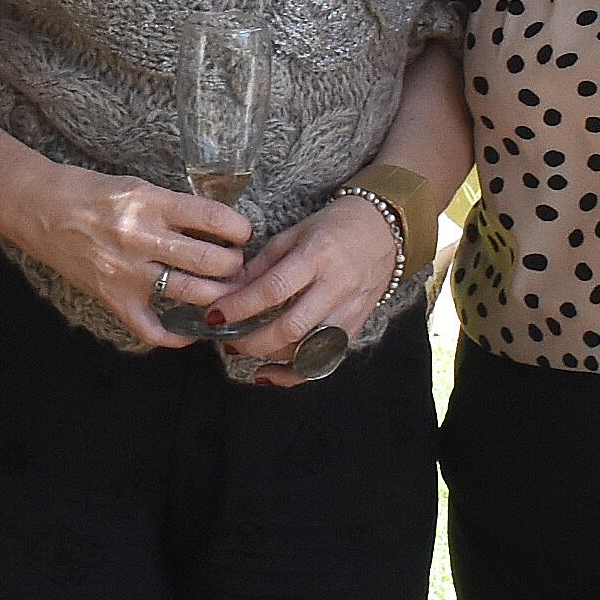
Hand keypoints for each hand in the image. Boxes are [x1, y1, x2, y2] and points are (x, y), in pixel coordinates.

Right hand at [12, 166, 255, 348]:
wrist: (40, 209)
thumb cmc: (91, 193)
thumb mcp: (139, 187)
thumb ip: (175, 208)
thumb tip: (218, 227)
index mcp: (151, 204)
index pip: (213, 219)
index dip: (239, 229)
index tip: (243, 233)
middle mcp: (141, 239)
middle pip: (210, 261)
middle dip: (235, 265)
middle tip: (238, 264)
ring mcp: (127, 273)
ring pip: (192, 294)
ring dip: (219, 295)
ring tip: (225, 290)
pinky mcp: (114, 298)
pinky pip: (153, 330)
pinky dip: (178, 336)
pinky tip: (192, 330)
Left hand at [213, 193, 406, 381]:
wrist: (385, 230)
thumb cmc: (335, 228)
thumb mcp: (293, 234)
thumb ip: (260, 266)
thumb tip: (227, 293)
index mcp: (318, 255)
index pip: (274, 289)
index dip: (240, 306)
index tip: (215, 315)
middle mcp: (337, 286)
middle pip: (291, 327)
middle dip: (252, 341)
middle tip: (227, 339)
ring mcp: (350, 311)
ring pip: (307, 350)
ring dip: (270, 356)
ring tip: (243, 349)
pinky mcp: (357, 327)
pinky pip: (323, 360)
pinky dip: (293, 372)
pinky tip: (268, 372)